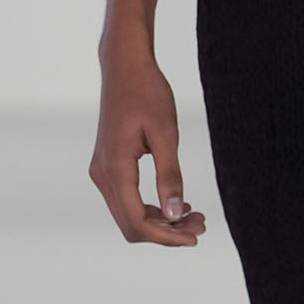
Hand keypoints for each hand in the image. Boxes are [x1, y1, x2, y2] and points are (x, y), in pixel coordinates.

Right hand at [90, 47, 208, 246]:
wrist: (125, 67)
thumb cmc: (147, 93)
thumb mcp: (165, 133)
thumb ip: (170, 175)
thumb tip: (177, 214)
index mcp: (115, 168)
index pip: (136, 221)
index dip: (167, 237)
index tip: (196, 236)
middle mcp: (102, 174)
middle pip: (130, 224)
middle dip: (166, 232)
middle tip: (201, 225)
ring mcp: (102, 171)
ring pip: (127, 215)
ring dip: (160, 222)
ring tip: (194, 216)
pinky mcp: (107, 166)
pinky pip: (126, 199)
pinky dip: (150, 208)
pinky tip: (176, 203)